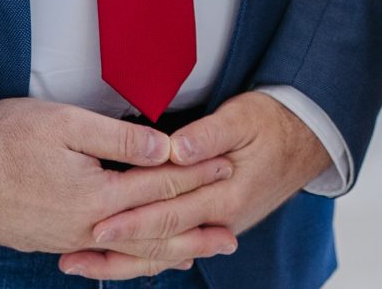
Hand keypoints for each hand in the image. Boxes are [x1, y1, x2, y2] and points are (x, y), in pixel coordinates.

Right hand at [0, 97, 235, 255]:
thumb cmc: (2, 137)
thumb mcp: (66, 124)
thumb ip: (119, 138)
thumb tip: (165, 146)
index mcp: (94, 197)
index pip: (158, 185)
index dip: (195, 174)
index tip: (226, 168)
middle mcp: (83, 228)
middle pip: (149, 233)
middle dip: (192, 233)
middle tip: (228, 239)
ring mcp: (62, 240)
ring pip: (123, 252)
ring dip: (162, 253)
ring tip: (192, 257)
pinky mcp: (43, 241)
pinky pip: (97, 256)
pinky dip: (124, 258)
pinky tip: (131, 257)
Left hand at [57, 91, 333, 279]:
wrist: (307, 139)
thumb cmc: (272, 122)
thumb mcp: (243, 117)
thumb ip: (209, 135)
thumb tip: (176, 150)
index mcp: (227, 195)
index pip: (171, 214)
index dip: (133, 222)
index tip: (98, 226)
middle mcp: (222, 219)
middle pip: (161, 243)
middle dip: (116, 251)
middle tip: (74, 255)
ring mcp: (219, 225)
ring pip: (166, 254)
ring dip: (123, 261)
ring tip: (83, 263)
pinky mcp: (216, 223)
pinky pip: (176, 248)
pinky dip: (147, 256)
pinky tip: (120, 260)